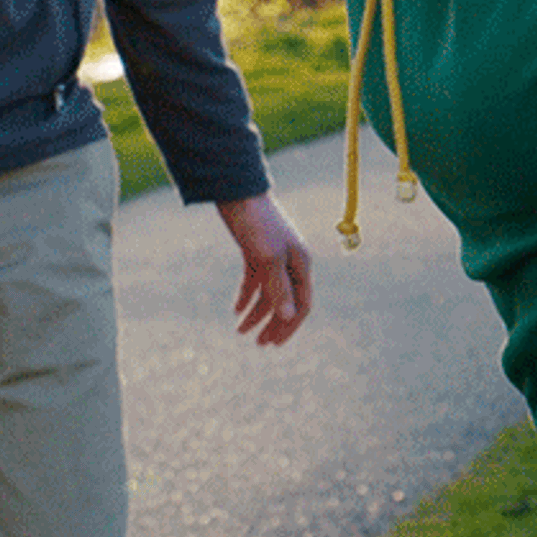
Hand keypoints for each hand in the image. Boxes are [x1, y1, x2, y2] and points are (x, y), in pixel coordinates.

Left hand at [216, 193, 311, 346]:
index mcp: (301, 264)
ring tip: (239, 331)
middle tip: (259, 344)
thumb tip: (289, 316)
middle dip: (273, 324)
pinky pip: (254, 280)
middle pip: (286, 301)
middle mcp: (290, 262)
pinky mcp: (255, 251)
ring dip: (255, 313)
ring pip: (268, 293)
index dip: (289, 326)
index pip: (302, 304)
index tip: (273, 344)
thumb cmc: (257, 222)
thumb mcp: (268, 257)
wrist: (236, 191)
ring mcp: (273, 257)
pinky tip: (235, 309)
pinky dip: (246, 295)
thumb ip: (279, 287)